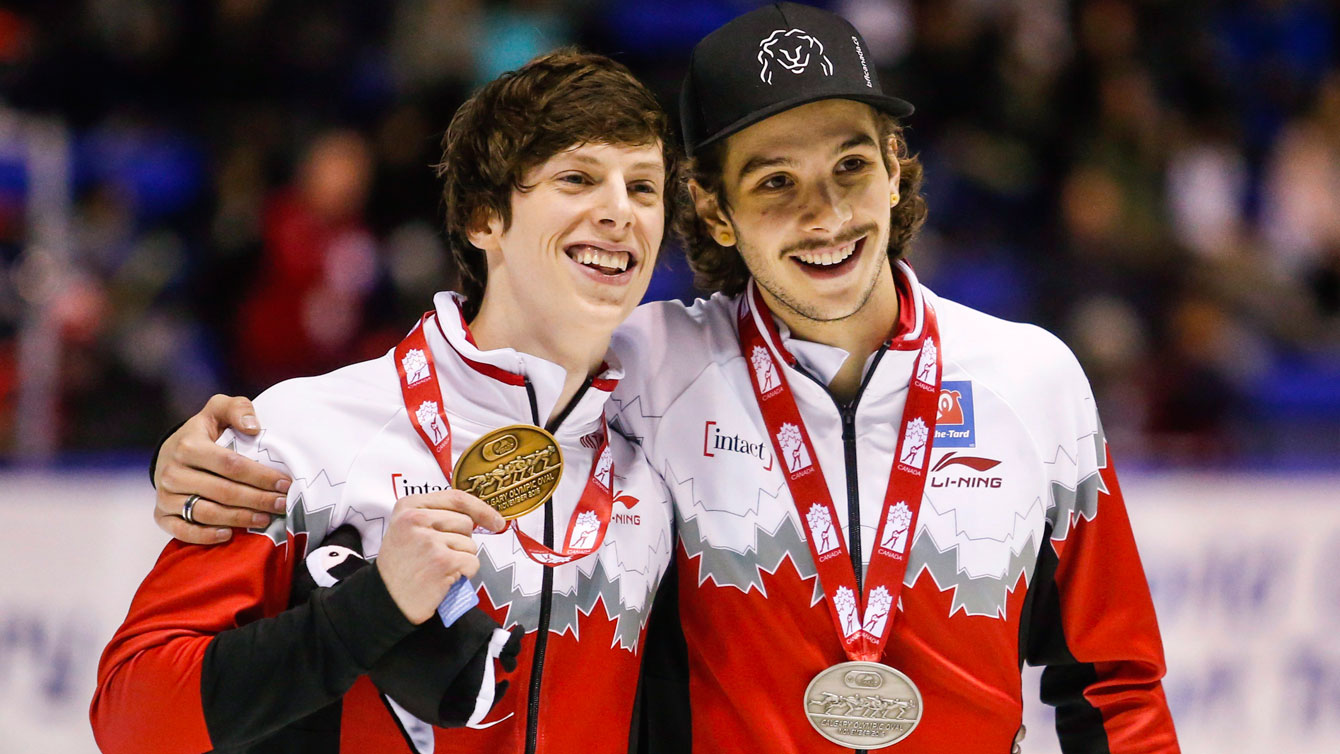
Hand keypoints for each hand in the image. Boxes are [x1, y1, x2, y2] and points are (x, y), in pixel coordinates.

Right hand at [154, 394, 292, 543]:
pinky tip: (229, 535)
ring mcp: (166, 496)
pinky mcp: (161, 515)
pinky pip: (183, 531)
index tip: (285, 483)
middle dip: (258, 500)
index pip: (232, 465)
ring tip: (266, 520)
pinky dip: (205, 536)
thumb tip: (253, 427)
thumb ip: (238, 408)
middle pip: (223, 491)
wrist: (169, 452)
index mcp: (189, 446)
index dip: (261, 476)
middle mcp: (173, 472)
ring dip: (239, 518)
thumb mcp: (218, 410)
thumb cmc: (204, 432)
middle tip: (282, 504)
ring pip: (206, 512)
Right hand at [376, 490, 505, 624]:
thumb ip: (437, 515)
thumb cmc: (403, 564)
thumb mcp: (408, 528)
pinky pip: (472, 562)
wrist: (388, 600)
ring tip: (438, 568)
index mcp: (409, 506)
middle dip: (462, 540)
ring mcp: (430, 540)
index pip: (456, 497)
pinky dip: (465, 573)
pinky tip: (446, 578)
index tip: (495, 520)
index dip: (480, 508)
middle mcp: (416, 519)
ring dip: (462, 558)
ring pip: (470, 543)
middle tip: (440, 555)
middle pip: (465, 522)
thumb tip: (482, 514)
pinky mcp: (443, 562)